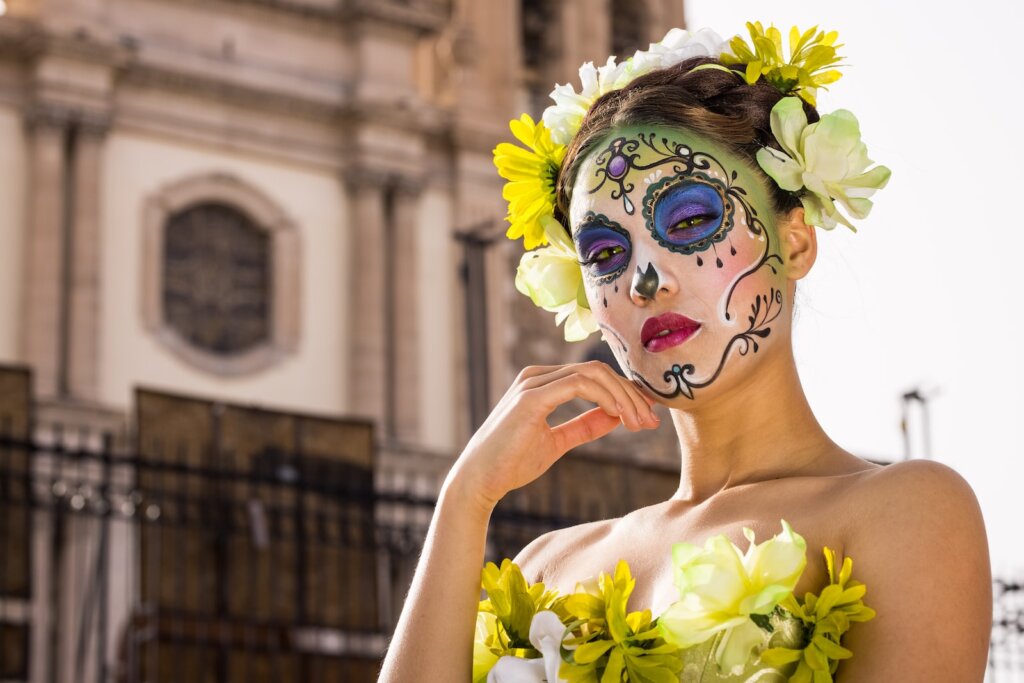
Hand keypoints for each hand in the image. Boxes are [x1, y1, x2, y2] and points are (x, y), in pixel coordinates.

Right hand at [447, 361, 659, 512]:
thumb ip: (584, 426)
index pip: (593, 376)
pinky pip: (579, 384)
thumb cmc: (512, 462)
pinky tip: (619, 417)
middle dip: (630, 394)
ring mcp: (533, 382)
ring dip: (623, 397)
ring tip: (640, 422)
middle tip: (651, 421)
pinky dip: (605, 398)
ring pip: (593, 373)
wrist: (481, 480)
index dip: (624, 392)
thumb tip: (615, 416)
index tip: (647, 416)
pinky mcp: (531, 396)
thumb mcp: (557, 442)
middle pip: (598, 370)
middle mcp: (538, 375)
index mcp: (542, 382)